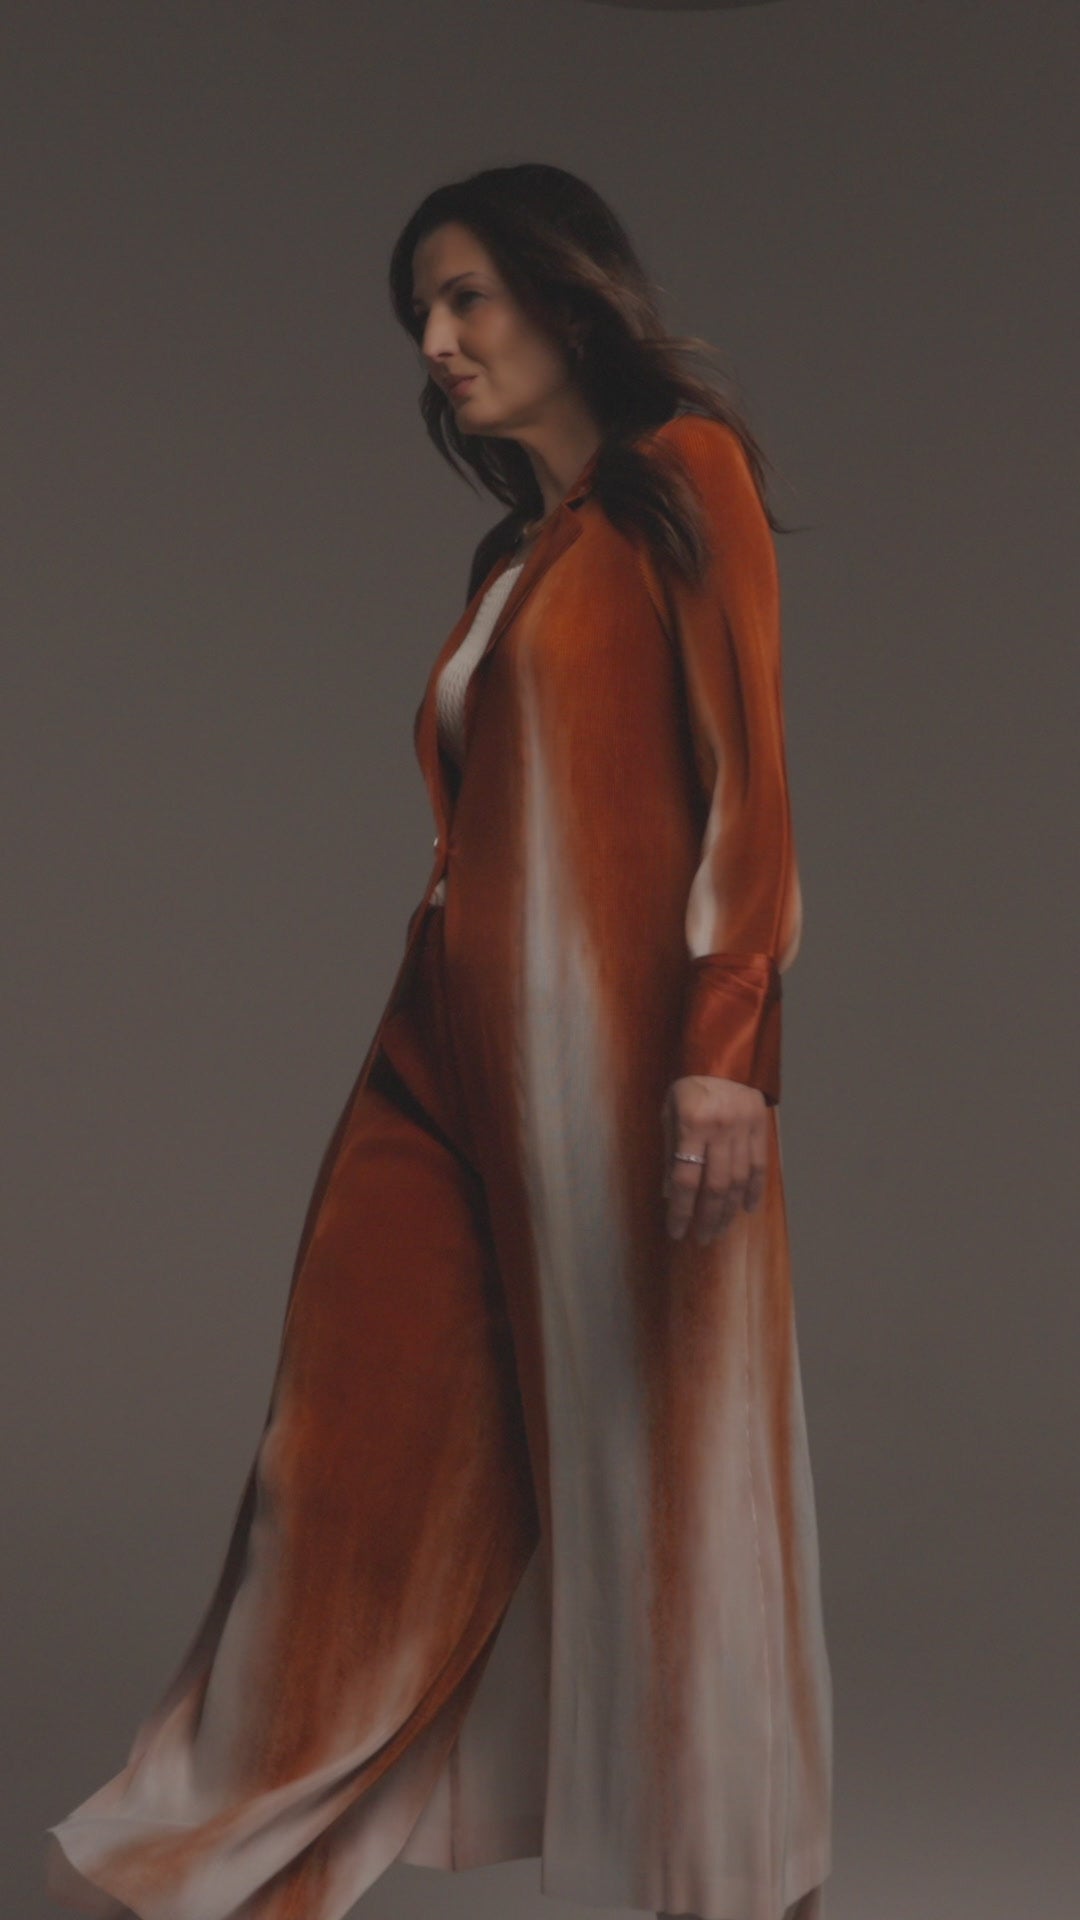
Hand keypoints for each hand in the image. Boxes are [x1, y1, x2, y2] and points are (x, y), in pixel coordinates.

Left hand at [661, 1075, 768, 1243]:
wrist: (724, 1057)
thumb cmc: (689, 1086)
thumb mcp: (669, 1112)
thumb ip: (670, 1152)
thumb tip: (670, 1194)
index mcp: (691, 1124)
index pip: (686, 1178)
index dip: (681, 1210)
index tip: (676, 1232)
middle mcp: (720, 1130)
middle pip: (715, 1186)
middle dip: (707, 1217)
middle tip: (701, 1238)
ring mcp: (743, 1129)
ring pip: (738, 1181)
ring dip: (728, 1211)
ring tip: (719, 1230)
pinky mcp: (761, 1128)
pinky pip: (759, 1167)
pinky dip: (754, 1191)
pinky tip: (746, 1210)